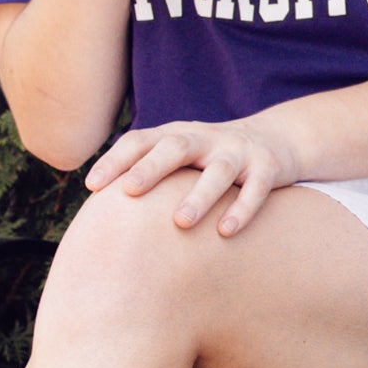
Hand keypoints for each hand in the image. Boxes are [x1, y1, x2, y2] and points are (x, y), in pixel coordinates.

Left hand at [87, 112, 305, 235]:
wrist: (275, 140)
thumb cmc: (210, 159)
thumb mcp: (180, 157)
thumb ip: (147, 173)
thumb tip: (97, 213)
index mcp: (177, 135)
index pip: (140, 141)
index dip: (116, 160)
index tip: (92, 186)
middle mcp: (205, 138)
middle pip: (177, 147)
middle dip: (152, 168)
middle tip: (131, 191)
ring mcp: (238, 151)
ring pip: (218, 171)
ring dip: (199, 195)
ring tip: (182, 222)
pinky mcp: (267, 166)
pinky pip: (256, 188)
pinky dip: (242, 209)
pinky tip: (226, 231)